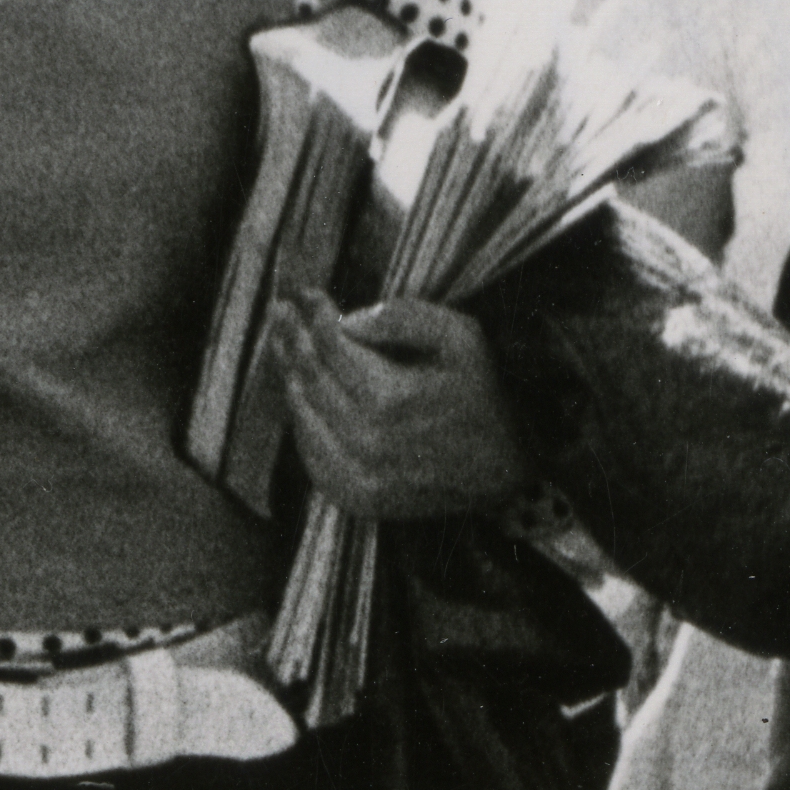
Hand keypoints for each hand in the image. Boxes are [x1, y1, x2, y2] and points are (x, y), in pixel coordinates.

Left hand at [277, 295, 532, 522]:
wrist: (508, 467)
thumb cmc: (484, 394)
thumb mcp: (462, 339)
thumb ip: (405, 318)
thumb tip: (349, 318)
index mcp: (390, 399)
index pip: (330, 345)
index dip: (314, 313)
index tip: (304, 292)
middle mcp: (366, 441)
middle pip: (309, 377)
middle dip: (292, 337)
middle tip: (281, 311)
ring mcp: (358, 475)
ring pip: (303, 413)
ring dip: (292, 375)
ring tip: (285, 344)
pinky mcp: (356, 498)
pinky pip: (311, 453)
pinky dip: (303, 420)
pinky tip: (304, 395)